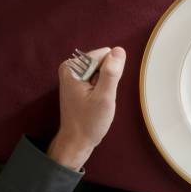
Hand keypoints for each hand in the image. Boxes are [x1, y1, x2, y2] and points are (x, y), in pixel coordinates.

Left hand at [48, 46, 125, 170]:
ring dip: (104, 85)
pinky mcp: (78, 81)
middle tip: (99, 98)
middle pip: (103, 61)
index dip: (108, 75)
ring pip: (103, 69)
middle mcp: (71, 66)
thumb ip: (111, 73)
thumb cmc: (89, 122)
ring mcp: (74, 74)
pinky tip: (95, 101)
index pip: (105, 55)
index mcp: (73, 67)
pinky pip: (99, 77)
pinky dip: (101, 89)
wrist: (77, 141)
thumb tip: (119, 50)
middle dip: (106, 79)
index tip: (100, 92)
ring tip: (96, 100)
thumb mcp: (104, 98)